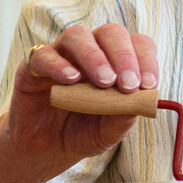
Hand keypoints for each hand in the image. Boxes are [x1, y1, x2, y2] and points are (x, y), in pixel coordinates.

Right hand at [0, 22, 161, 177]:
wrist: (46, 149)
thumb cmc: (82, 132)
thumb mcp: (109, 131)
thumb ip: (124, 115)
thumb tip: (143, 99)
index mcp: (115, 61)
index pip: (137, 44)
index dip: (146, 59)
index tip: (150, 84)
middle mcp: (90, 52)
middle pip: (110, 33)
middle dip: (124, 56)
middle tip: (129, 84)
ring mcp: (61, 55)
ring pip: (77, 36)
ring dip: (94, 57)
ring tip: (104, 82)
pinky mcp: (33, 66)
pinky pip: (44, 56)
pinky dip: (59, 65)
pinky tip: (71, 80)